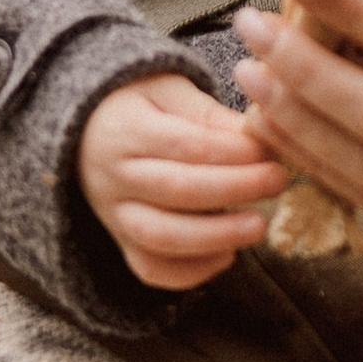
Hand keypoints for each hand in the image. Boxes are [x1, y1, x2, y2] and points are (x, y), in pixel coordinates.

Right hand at [77, 71, 287, 289]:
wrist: (86, 132)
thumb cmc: (138, 105)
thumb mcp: (168, 90)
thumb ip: (209, 113)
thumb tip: (258, 133)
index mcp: (126, 129)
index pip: (185, 145)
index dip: (232, 152)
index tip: (268, 151)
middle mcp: (114, 176)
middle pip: (177, 191)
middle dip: (235, 189)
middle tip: (277, 182)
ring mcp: (114, 215)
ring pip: (162, 238)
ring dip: (217, 237)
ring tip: (257, 225)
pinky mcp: (121, 242)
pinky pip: (152, 269)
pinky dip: (192, 271)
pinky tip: (228, 254)